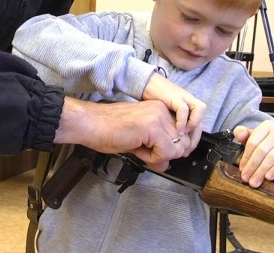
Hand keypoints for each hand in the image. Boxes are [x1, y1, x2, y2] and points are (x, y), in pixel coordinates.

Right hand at [56, 97, 198, 170]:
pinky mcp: (153, 127)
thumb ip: (156, 148)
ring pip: (178, 148)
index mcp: (159, 109)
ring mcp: (159, 117)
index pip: (181, 135)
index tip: (151, 151)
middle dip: (167, 155)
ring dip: (160, 157)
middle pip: (183, 142)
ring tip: (141, 151)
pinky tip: (139, 151)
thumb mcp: (139, 139)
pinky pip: (167, 152)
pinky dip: (154, 159)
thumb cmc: (107, 130)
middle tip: (146, 153)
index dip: (169, 150)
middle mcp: (162, 110)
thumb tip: (167, 164)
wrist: (90, 124)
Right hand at [141, 72, 205, 154]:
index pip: (197, 127)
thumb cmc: (152, 101)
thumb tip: (170, 146)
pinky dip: (183, 121)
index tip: (185, 152)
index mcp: (186, 109)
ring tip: (182, 136)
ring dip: (193, 126)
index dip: (193, 141)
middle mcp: (188, 102)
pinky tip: (177, 130)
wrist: (145, 84)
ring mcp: (183, 97)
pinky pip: (184, 109)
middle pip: (201, 119)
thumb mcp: (163, 117)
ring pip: (200, 110)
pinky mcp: (176, 96)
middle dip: (195, 137)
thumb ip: (169, 128)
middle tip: (185, 149)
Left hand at [233, 121, 273, 187]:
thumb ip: (242, 134)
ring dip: (261, 171)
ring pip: (272, 156)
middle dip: (252, 166)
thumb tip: (240, 135)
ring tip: (255, 181)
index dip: (246, 157)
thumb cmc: (267, 145)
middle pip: (262, 150)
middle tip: (246, 178)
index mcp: (267, 126)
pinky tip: (269, 177)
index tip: (241, 169)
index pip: (253, 142)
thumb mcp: (254, 138)